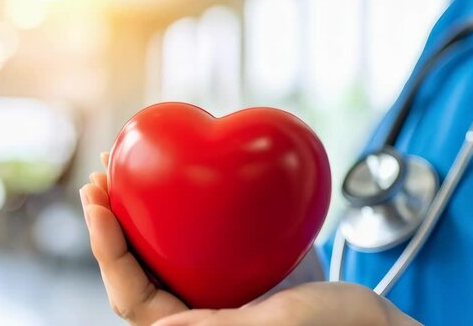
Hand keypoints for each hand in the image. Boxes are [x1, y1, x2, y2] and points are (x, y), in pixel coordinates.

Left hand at [80, 152, 420, 325]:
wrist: (376, 320)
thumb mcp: (276, 325)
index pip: (130, 291)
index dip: (105, 246)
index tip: (95, 198)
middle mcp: (196, 307)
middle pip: (139, 260)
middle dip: (116, 216)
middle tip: (104, 171)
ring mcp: (216, 285)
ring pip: (165, 242)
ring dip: (144, 202)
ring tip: (129, 163)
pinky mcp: (239, 264)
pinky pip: (199, 231)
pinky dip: (183, 202)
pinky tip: (184, 173)